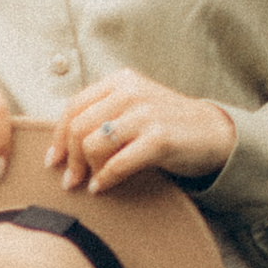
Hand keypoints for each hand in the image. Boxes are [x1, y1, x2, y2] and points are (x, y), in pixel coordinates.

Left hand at [49, 67, 234, 197]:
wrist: (214, 133)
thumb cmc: (167, 124)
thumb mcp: (134, 106)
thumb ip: (104, 114)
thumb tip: (61, 145)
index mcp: (121, 80)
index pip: (74, 106)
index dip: (58, 137)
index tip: (53, 161)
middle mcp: (131, 92)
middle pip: (78, 127)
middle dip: (70, 158)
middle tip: (70, 180)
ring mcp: (145, 113)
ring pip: (92, 145)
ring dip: (87, 170)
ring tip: (91, 182)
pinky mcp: (159, 138)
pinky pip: (116, 164)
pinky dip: (104, 179)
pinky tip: (103, 186)